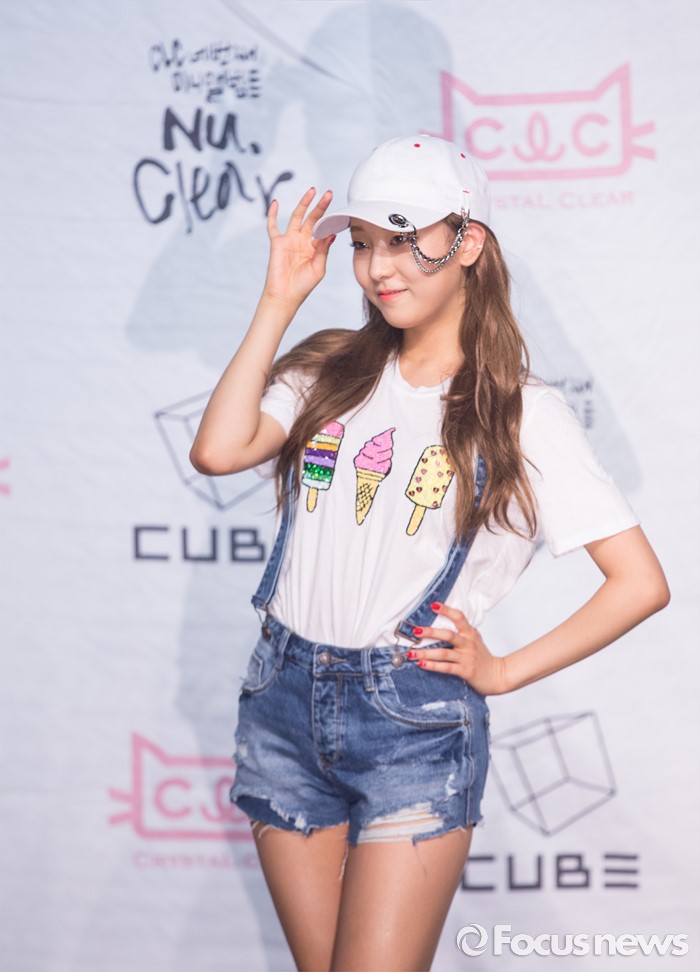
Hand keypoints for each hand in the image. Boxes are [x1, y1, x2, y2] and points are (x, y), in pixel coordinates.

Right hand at [262, 188, 335, 307]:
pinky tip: (275, 202)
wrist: (285, 296)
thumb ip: (323, 250)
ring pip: (297, 217)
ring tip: (312, 191)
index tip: (341, 214)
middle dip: (321, 206)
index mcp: (315, 248)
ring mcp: (290, 240)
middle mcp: (303, 241)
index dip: (331, 222)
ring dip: (304, 203)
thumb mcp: (318, 267)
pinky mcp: (277, 242)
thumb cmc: (303, 286)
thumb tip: (331, 233)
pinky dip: (272, 214)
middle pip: (313, 219)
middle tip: (329, 193)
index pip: (324, 230)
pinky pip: (272, 226)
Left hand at [408, 602, 507, 695]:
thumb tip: (442, 623)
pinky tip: (422, 664)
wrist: (498, 675)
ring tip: (411, 653)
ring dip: (425, 653)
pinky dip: (433, 666)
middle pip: (448, 635)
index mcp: (470, 633)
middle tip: (416, 631)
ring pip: (443, 653)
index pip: (459, 617)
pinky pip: (446, 667)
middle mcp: (468, 644)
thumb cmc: (483, 657)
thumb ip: (462, 632)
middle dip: (430, 633)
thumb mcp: (475, 640)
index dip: (446, 610)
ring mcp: (466, 658)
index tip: (433, 605)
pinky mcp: (465, 671)